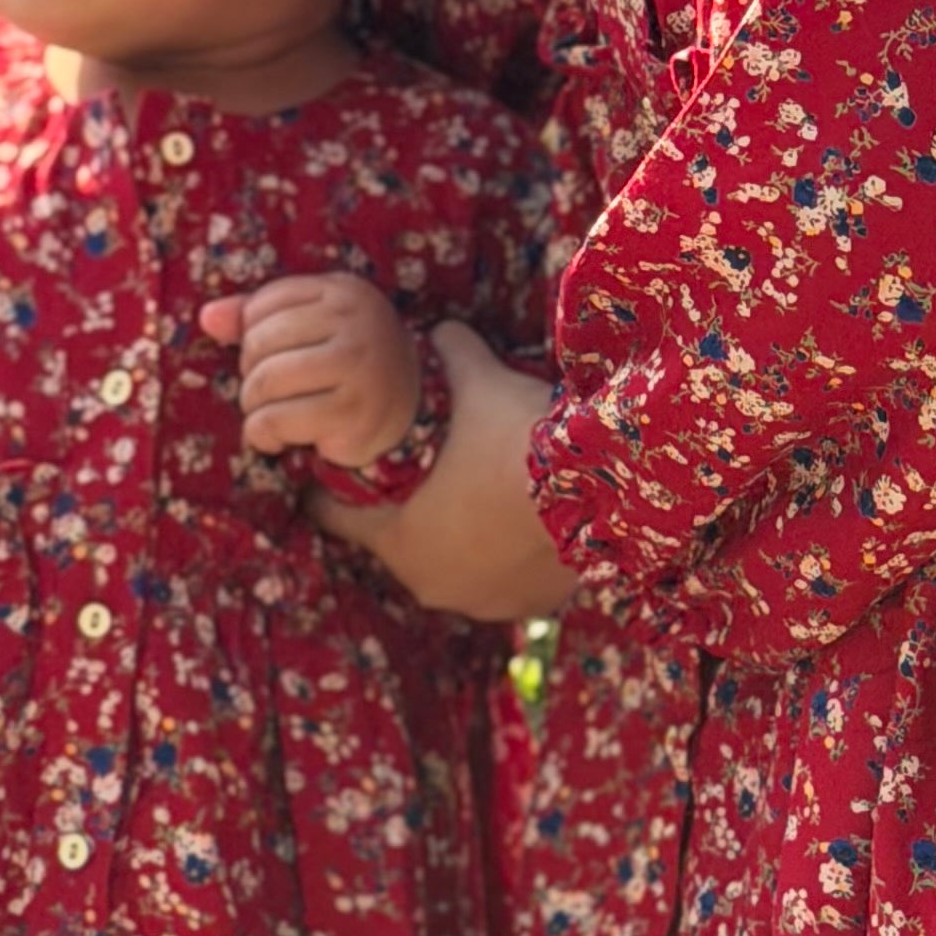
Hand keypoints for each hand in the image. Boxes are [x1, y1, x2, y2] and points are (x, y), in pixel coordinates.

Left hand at [198, 272, 421, 468]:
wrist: (407, 410)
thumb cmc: (346, 364)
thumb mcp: (311, 327)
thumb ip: (258, 317)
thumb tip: (208, 317)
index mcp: (343, 291)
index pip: (265, 304)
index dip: (251, 334)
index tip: (270, 356)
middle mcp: (356, 323)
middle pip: (260, 343)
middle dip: (250, 374)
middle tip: (268, 392)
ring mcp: (357, 368)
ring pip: (264, 382)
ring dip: (253, 407)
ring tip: (269, 414)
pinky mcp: (351, 414)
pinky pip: (275, 421)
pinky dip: (262, 435)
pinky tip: (277, 438)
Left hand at [310, 324, 566, 621]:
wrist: (602, 490)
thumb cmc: (519, 439)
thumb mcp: (480, 382)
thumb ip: (451, 355)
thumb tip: (439, 329)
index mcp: (396, 538)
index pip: (335, 518)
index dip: (334, 489)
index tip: (340, 470)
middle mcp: (430, 583)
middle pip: (399, 544)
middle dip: (408, 513)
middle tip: (426, 476)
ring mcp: (482, 601)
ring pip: (456, 567)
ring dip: (462, 540)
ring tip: (481, 500)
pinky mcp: (530, 606)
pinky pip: (507, 581)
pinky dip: (510, 558)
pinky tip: (525, 525)